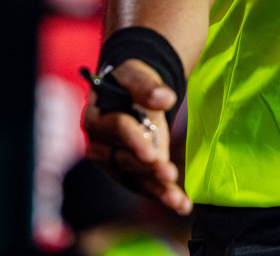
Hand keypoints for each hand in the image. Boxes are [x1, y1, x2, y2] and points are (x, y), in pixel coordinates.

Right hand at [81, 58, 190, 213]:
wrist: (130, 94)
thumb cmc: (130, 83)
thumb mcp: (136, 74)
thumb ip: (146, 84)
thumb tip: (164, 97)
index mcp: (97, 115)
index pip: (115, 127)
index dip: (133, 140)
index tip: (150, 153)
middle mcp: (99, 143)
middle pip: (123, 158)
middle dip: (147, 168)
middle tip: (168, 173)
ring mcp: (112, 162)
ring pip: (134, 177)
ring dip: (157, 188)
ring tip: (178, 199)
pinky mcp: (127, 173)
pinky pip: (144, 186)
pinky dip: (163, 195)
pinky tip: (182, 205)